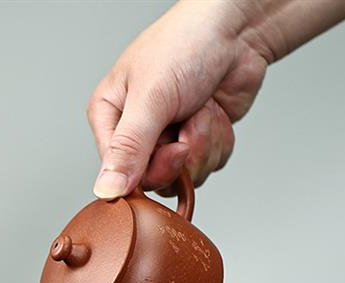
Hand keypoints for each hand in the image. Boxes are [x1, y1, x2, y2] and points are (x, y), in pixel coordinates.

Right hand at [88, 0, 268, 197]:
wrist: (237, 29)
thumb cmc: (186, 44)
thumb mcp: (150, 98)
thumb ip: (128, 149)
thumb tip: (107, 190)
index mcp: (109, 118)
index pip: (119, 172)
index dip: (149, 168)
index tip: (171, 146)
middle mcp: (135, 133)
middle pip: (153, 180)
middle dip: (182, 153)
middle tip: (189, 122)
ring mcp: (167, 139)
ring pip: (183, 177)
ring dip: (203, 144)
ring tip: (202, 108)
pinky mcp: (196, 142)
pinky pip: (206, 167)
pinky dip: (218, 142)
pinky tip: (215, 113)